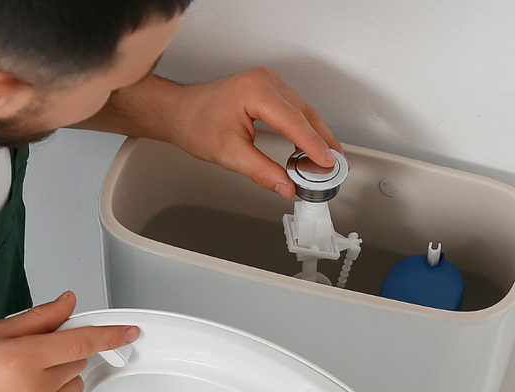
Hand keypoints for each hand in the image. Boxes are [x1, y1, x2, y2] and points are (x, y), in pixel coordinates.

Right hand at [0, 291, 137, 391]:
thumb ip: (39, 318)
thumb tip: (68, 304)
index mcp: (24, 356)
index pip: (81, 341)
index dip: (109, 334)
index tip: (128, 332)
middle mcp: (35, 388)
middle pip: (77, 362)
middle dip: (62, 354)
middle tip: (31, 356)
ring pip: (74, 387)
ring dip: (60, 379)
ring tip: (25, 380)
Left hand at [161, 67, 343, 198]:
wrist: (180, 112)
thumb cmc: (195, 124)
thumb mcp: (230, 154)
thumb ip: (262, 172)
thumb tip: (286, 186)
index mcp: (254, 92)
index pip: (294, 121)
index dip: (314, 145)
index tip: (328, 163)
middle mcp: (264, 81)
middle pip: (304, 113)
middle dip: (322, 141)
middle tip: (334, 165)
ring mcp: (267, 81)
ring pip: (302, 109)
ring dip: (315, 134)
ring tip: (325, 159)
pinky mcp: (267, 87)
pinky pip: (294, 106)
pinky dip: (304, 126)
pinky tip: (309, 144)